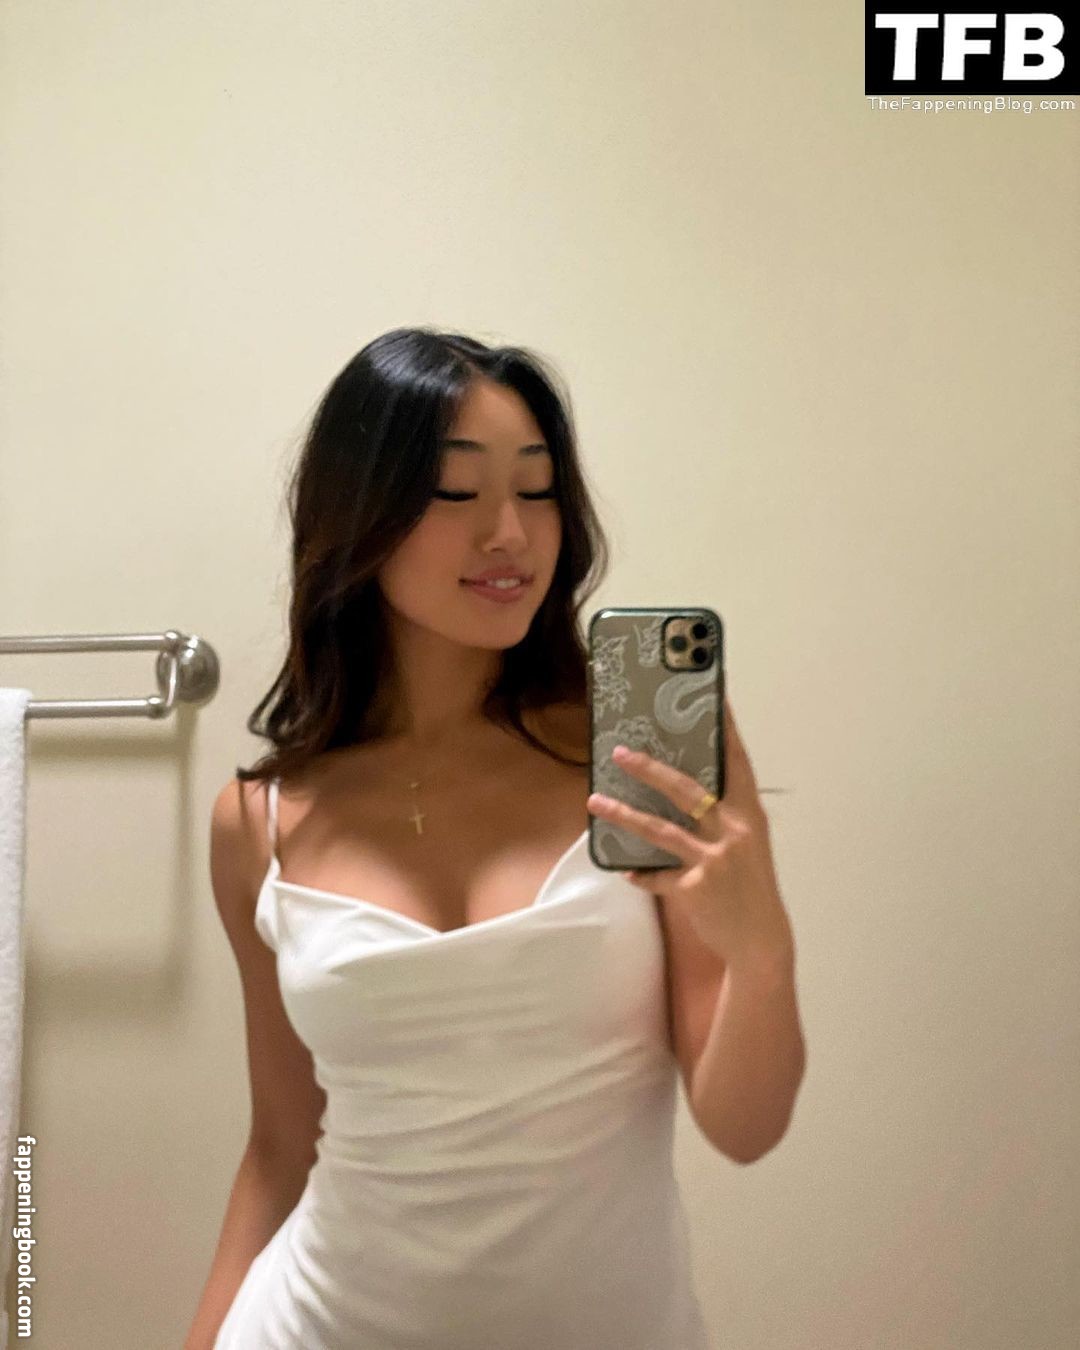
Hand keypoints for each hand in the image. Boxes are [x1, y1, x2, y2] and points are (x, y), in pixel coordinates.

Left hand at [586, 694, 793, 966]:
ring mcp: (715, 859)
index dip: (723, 730)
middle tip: (619, 751)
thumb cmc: (750, 887)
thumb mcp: (746, 844)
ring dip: (623, 814)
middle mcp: (735, 831)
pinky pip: (657, 876)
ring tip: (594, 800)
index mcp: (749, 815)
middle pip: (686, 789)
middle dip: (649, 768)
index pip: (735, 762)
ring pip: (660, 830)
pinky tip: (626, 872)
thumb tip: (683, 789)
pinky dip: (641, 874)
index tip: (711, 698)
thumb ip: (722, 817)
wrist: (762, 940)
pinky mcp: (696, 887)